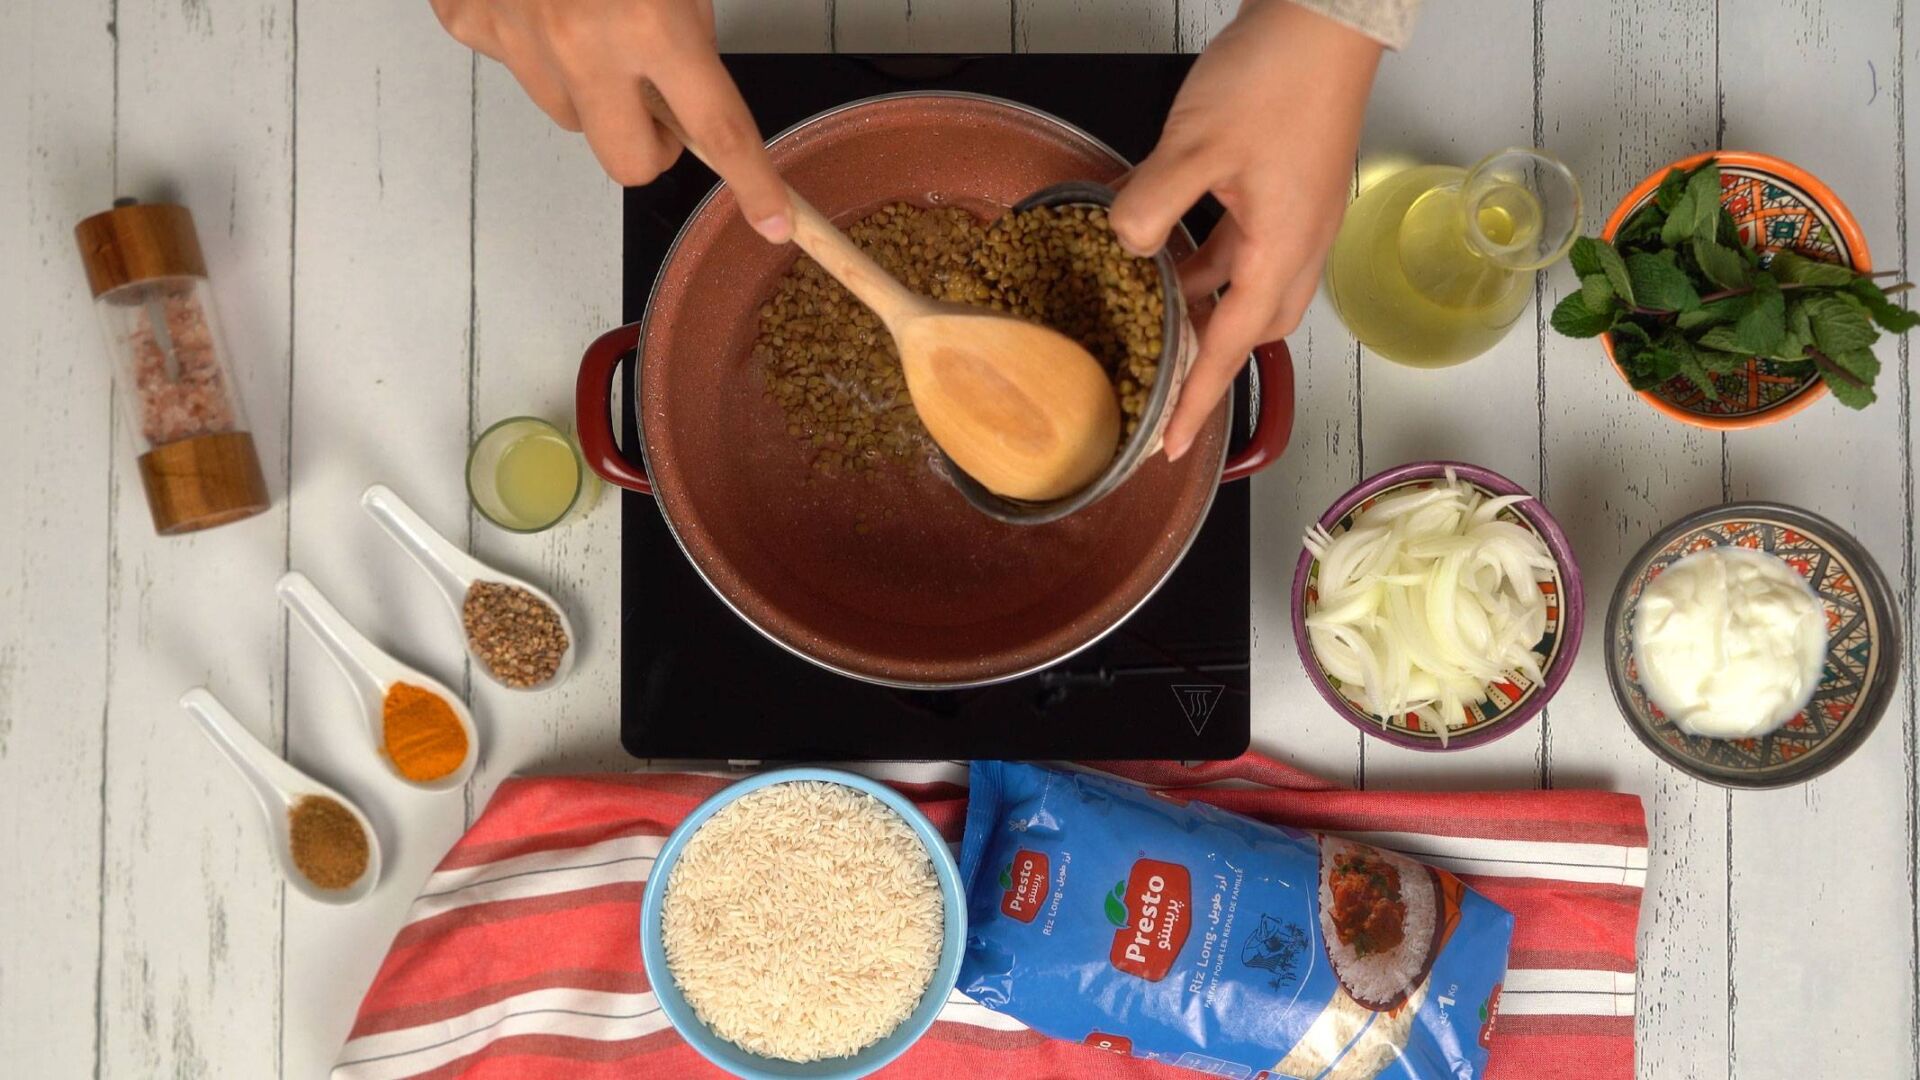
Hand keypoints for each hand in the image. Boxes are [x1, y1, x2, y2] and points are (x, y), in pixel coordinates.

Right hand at [430, 0, 791, 241]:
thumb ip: (688, 28)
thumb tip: (693, 93)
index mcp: (650, 23)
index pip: (719, 132)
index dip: (753, 182)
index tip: (773, 219)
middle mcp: (581, 45)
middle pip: (629, 164)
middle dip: (649, 142)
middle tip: (657, 94)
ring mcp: (515, 38)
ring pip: (568, 116)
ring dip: (589, 87)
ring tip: (589, 16)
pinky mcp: (466, 21)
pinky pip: (513, 64)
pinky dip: (531, 42)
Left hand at [1110, 0, 1381, 460]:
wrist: (1328, 17)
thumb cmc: (1279, 75)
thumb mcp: (1195, 143)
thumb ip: (1152, 204)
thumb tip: (1124, 245)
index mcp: (1282, 250)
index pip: (1230, 347)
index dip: (1197, 400)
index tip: (1170, 446)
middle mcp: (1299, 245)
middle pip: (1251, 327)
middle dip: (1208, 361)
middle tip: (1160, 384)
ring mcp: (1298, 217)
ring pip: (1249, 286)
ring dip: (1204, 306)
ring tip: (1150, 319)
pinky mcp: (1289, 188)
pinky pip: (1247, 246)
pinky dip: (1209, 261)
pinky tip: (1166, 247)